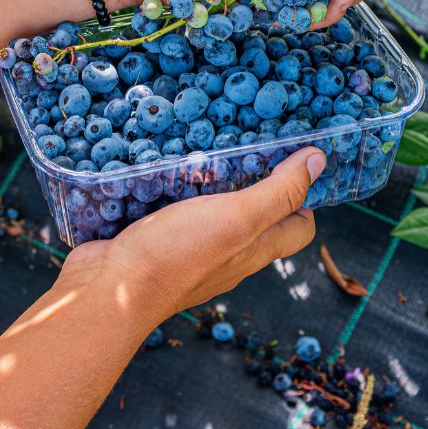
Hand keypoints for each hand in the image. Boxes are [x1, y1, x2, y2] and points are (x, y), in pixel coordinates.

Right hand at [58, 147, 326, 320]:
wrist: (108, 289)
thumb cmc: (177, 254)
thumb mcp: (237, 218)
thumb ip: (277, 193)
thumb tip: (319, 162)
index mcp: (252, 251)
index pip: (297, 228)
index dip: (304, 197)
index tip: (294, 160)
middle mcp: (225, 255)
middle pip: (254, 217)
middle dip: (256, 179)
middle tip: (247, 139)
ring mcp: (187, 250)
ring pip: (209, 211)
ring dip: (209, 180)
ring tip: (204, 143)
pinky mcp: (152, 241)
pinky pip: (169, 211)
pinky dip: (170, 187)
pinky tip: (162, 165)